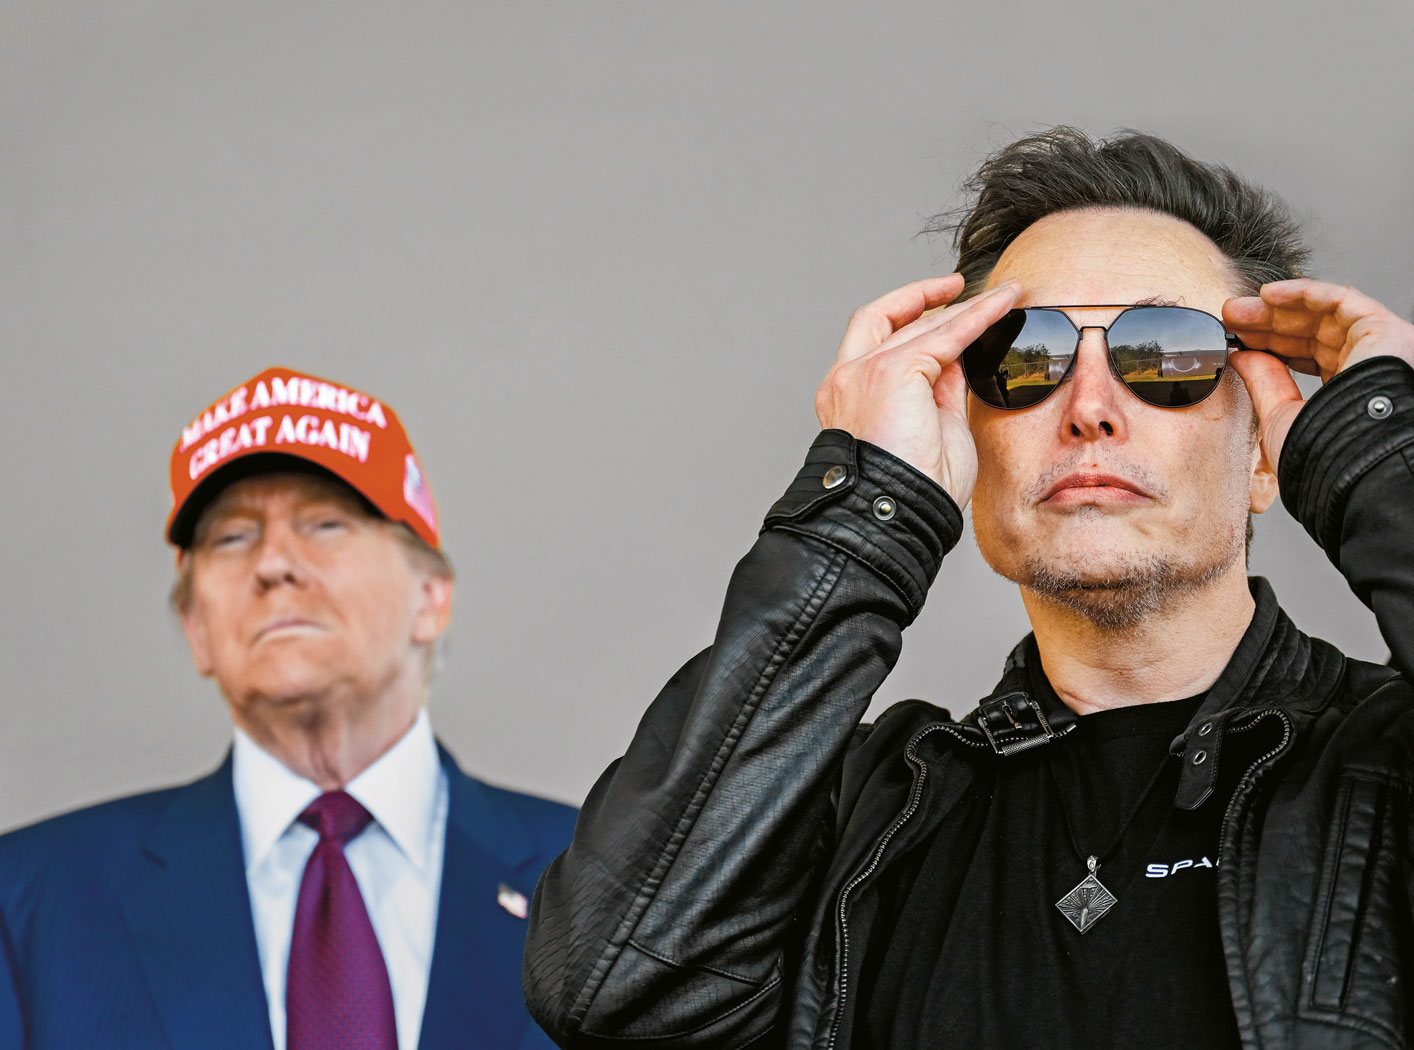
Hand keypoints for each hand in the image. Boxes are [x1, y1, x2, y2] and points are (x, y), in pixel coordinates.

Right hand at [814, 275, 1020, 504]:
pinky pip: (944, 333)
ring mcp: (863, 372)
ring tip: (1003, 295)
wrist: (895, 515)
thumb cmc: (915, 491)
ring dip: (963, 305)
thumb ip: (939, 390)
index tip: (943, 304)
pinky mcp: (891, 372)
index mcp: (851, 397)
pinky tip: (1003, 303)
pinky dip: (977, 315)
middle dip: (928, 300)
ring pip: (917, 323)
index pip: (878, 341)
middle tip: (965, 288)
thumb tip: (958, 359)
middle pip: (888, 320)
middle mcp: (847, 379)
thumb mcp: (933, 429)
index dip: (910, 317)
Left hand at [1224, 279, 1413, 471]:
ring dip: (1277, 309)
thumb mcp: (1281, 416)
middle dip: (1267, 324)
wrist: (1352, 457)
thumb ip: (1264, 383)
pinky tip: (1269, 295)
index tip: (1235, 340)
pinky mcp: (1384, 330)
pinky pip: (1342, 300)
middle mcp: (1367, 368)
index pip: (1307, 359)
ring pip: (1324, 315)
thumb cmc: (1323, 453)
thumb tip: (1242, 357)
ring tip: (1237, 310)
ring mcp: (1379, 348)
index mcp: (1347, 393)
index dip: (1270, 346)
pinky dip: (1304, 293)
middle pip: (1314, 334)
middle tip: (1230, 318)